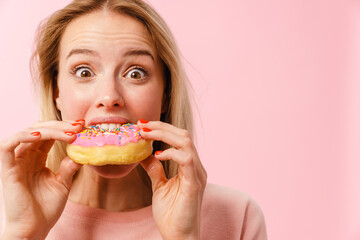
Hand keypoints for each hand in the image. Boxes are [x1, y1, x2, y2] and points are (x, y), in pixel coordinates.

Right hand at [0, 120, 83, 239]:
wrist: (34, 229)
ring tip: (70, 132)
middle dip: (61, 125)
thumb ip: (69, 166)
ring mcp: (15, 162)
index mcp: (37, 158)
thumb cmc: (46, 208)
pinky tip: (41, 135)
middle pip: (40, 130)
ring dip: (50, 129)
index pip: (49, 135)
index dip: (65, 128)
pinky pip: (8, 145)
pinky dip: (23, 136)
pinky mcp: (7, 169)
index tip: (83, 125)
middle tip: (79, 125)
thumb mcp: (63, 183)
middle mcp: (25, 157)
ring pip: (28, 133)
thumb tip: (82, 152)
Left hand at [138, 120, 206, 239]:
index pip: (179, 138)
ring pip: (186, 142)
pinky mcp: (194, 184)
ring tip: (145, 134)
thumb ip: (155, 169)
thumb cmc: (172, 214)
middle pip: (183, 135)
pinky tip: (156, 155)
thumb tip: (144, 154)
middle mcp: (197, 167)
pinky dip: (171, 153)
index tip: (142, 125)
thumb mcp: (160, 186)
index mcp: (190, 167)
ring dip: (164, 134)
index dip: (162, 128)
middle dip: (161, 127)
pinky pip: (186, 160)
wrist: (178, 237)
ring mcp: (197, 175)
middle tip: (141, 125)